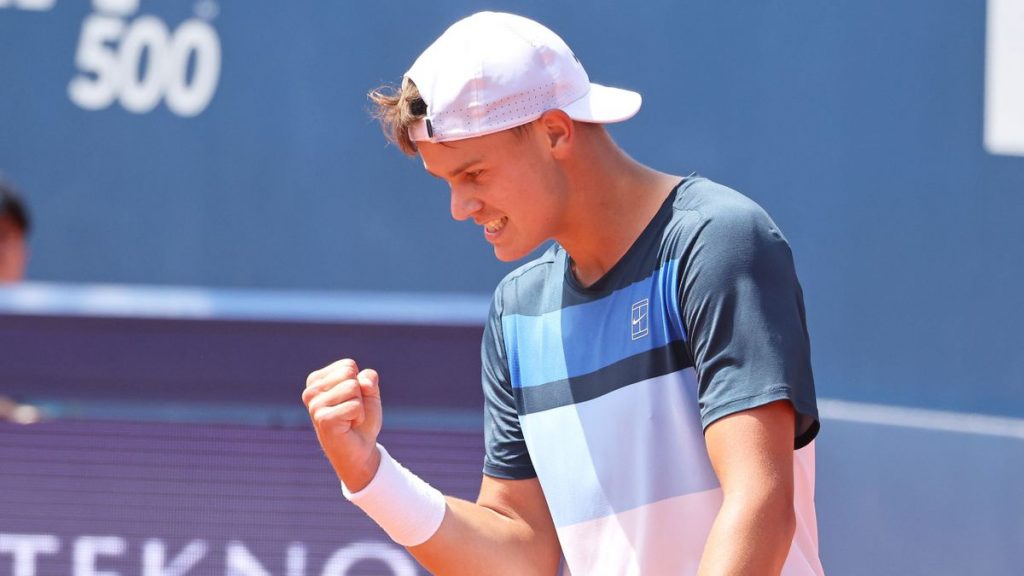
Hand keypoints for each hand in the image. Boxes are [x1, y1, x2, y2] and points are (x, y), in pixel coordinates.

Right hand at [303, 358, 382, 490]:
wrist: (360, 450)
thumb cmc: (361, 419)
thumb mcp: (368, 393)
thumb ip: (368, 378)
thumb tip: (364, 382)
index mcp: (317, 381)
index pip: (348, 365)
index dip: (359, 383)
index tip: (351, 400)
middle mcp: (311, 391)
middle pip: (349, 374)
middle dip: (359, 393)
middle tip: (351, 411)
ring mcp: (314, 406)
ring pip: (352, 388)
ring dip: (359, 405)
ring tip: (349, 419)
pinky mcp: (323, 419)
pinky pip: (354, 406)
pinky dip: (358, 416)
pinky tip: (349, 426)